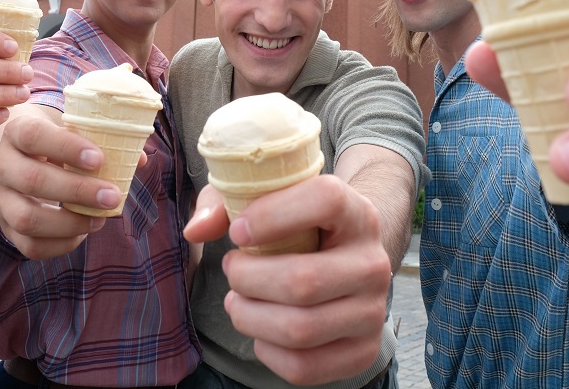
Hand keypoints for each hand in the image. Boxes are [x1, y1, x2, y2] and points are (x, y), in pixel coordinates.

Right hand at [0, 102, 143, 259]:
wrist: (13, 154)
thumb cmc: (51, 137)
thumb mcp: (68, 126)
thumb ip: (102, 138)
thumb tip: (139, 159)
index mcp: (16, 130)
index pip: (33, 136)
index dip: (67, 148)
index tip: (99, 158)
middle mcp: (1, 165)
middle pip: (33, 181)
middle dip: (78, 192)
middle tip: (112, 196)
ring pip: (27, 218)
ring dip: (70, 223)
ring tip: (100, 219)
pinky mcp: (5, 226)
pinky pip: (29, 246)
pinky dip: (61, 244)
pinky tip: (83, 232)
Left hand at [184, 176, 390, 385]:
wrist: (349, 259)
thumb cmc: (299, 226)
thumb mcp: (267, 202)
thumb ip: (225, 204)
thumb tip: (196, 230)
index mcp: (357, 213)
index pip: (326, 201)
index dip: (273, 214)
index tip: (238, 231)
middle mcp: (373, 262)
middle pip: (303, 281)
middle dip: (248, 280)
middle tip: (232, 270)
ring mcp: (373, 311)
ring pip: (300, 329)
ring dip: (250, 318)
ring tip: (236, 302)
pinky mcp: (363, 351)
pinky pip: (304, 366)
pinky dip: (267, 352)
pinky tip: (260, 330)